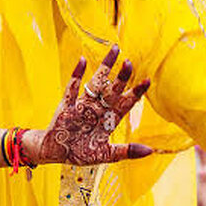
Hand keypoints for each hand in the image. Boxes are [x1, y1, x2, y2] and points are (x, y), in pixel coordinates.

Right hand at [36, 46, 153, 165]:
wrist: (55, 153)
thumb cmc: (81, 153)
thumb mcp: (106, 155)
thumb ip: (127, 151)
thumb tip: (150, 150)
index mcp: (109, 119)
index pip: (126, 103)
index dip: (136, 92)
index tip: (147, 80)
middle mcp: (99, 108)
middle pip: (113, 89)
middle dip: (122, 76)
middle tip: (130, 62)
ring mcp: (83, 105)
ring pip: (96, 83)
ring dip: (104, 67)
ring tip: (114, 50)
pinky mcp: (67, 105)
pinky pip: (72, 87)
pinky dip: (77, 74)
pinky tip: (82, 60)